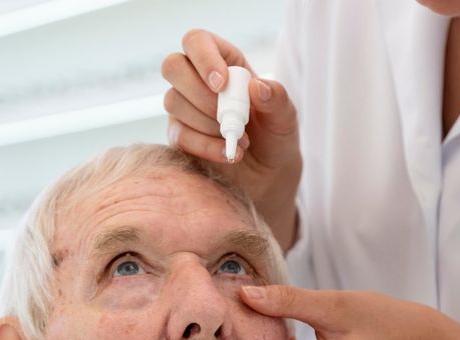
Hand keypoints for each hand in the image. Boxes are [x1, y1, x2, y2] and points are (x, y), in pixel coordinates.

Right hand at [161, 30, 301, 249]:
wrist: (267, 178)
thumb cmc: (275, 139)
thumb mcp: (285, 118)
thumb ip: (277, 98)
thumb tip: (257, 88)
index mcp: (223, 62)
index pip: (197, 41)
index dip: (203, 57)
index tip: (221, 84)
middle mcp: (197, 81)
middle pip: (173, 66)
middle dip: (200, 93)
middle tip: (228, 116)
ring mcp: (184, 110)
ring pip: (173, 102)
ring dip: (207, 123)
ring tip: (241, 140)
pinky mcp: (179, 138)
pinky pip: (179, 136)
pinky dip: (205, 146)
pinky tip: (229, 154)